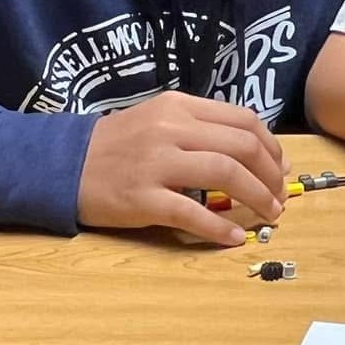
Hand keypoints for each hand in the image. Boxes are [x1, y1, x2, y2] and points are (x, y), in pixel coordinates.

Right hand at [77, 92, 291, 244]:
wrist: (63, 164)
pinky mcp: (142, 198)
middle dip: (271, 175)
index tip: (281, 167)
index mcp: (179, 106)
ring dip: (256, 198)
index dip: (272, 146)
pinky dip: (219, 228)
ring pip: (225, 174)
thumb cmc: (116, 144)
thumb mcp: (158, 119)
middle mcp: (171, 129)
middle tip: (280, 197)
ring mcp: (156, 163)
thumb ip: (200, 128)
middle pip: (241, 146)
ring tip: (269, 215)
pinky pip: (192, 213)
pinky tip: (234, 238)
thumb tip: (253, 150)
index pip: (243, 119)